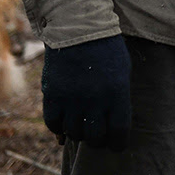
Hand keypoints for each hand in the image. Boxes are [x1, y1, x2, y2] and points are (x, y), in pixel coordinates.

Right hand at [41, 34, 131, 149]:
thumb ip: (118, 98)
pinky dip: (58, 127)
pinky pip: (53, 123)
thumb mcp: (122, 71)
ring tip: (82, 126)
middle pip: (95, 136)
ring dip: (78, 133)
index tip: (117, 145)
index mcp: (117, 93)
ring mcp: (72, 99)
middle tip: (97, 135)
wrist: (78, 29)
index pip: (119, 131)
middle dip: (97, 140)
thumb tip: (111, 124)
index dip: (118, 143)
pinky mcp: (52, 95)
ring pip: (73, 132)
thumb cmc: (106, 49)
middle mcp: (95, 100)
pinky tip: (64, 123)